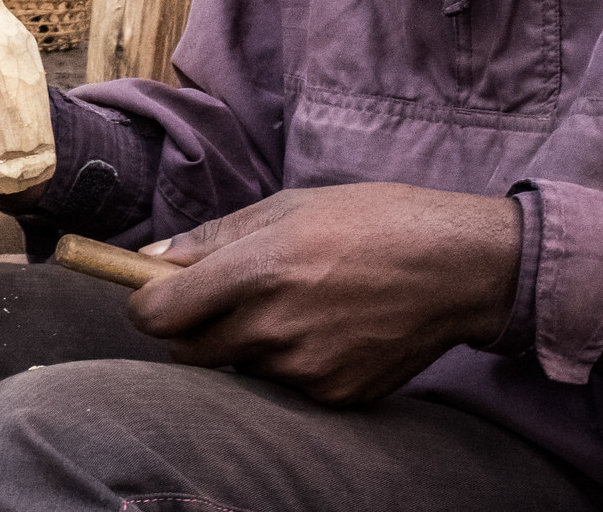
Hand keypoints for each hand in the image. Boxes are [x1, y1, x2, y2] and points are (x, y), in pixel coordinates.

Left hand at [126, 183, 521, 405]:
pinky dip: (291, 363)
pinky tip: (327, 328)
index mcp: (256, 270)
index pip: (159, 315)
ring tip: (296, 305)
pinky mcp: (334, 397)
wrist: (456, 267)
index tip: (154, 296)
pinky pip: (285, 386)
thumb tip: (151, 258)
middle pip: (188, 352)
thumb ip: (212, 238)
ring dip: (247, 345)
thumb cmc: (371, 221)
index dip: (146, 306)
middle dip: (191, 328)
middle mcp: (274, 327)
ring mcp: (304, 370)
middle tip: (224, 299)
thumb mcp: (287, 207)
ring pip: (240, 368)